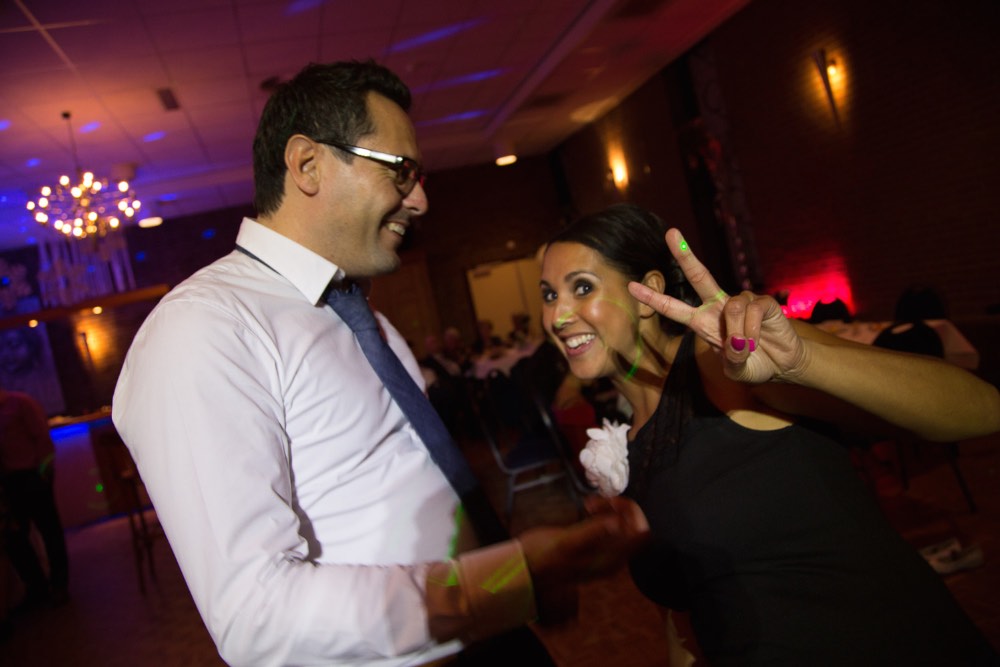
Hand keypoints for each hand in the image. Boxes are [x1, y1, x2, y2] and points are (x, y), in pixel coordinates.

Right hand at [519, 496, 648, 622]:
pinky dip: (604, 514)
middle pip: (635, 526)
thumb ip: (591, 534)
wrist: (526, 571)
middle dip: (619, 508)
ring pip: (624, 525)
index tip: (608, 501)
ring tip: (589, 504)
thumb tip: (616, 524)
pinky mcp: (597, 548)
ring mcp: (607, 554)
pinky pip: (613, 527)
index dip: (629, 512)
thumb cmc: (542, 557)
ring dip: (610, 509)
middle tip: (596, 501)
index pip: (641, 532)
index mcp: (611, 559)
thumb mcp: (565, 543)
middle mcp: (615, 559)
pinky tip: (587, 509)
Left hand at [627, 228, 805, 383]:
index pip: (674, 308)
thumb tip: (736, 342)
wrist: (783, 364)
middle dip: (684, 254)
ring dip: (739, 334)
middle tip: (670, 233)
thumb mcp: (736, 369)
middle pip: (699, 275)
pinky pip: (752, 311)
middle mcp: (719, 306)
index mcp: (703, 322)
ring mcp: (741, 301)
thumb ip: (732, 359)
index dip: (653, 298)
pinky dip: (752, 331)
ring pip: (731, 309)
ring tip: (748, 347)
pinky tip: (760, 339)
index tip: (631, 286)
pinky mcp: (762, 302)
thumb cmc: (754, 364)